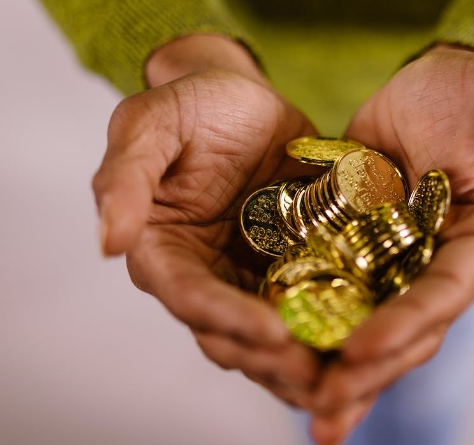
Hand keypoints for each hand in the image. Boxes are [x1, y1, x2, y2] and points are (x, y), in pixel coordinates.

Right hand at [92, 35, 322, 406]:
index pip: (189, 296)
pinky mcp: (289, 266)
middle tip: (319, 375)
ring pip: (271, 333)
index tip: (274, 333)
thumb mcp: (150, 124)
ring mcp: (248, 275)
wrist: (243, 98)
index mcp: (163, 249)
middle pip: (231, 333)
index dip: (227, 318)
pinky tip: (365, 342)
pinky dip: (331, 327)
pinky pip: (309, 303)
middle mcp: (205, 274)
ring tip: (346, 374)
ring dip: (304, 360)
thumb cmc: (192, 105)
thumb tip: (108, 243)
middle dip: (272, 359)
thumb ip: (125, 179)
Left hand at [308, 45, 473, 442]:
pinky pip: (338, 296)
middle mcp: (439, 264)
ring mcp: (396, 263)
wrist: (428, 85)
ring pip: (370, 327)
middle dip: (368, 370)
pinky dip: (316, 330)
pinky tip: (281, 361)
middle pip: (407, 330)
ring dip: (340, 371)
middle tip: (321, 406)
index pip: (445, 292)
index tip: (359, 349)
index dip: (407, 322)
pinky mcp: (359, 250)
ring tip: (304, 409)